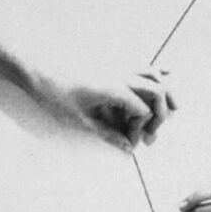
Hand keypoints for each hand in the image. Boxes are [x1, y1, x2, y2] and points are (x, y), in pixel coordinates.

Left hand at [29, 66, 175, 150]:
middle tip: (152, 136)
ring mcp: (117, 66)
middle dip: (160, 114)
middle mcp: (119, 74)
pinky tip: (166, 73)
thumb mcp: (81, 120)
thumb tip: (128, 147)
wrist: (36, 68)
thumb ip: (108, 133)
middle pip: (155, 91)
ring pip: (152, 74)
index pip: (142, 111)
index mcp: (113, 89)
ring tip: (174, 108)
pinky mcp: (112, 64)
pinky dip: (155, 71)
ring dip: (165, 91)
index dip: (141, 130)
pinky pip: (140, 65)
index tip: (133, 143)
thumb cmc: (55, 93)